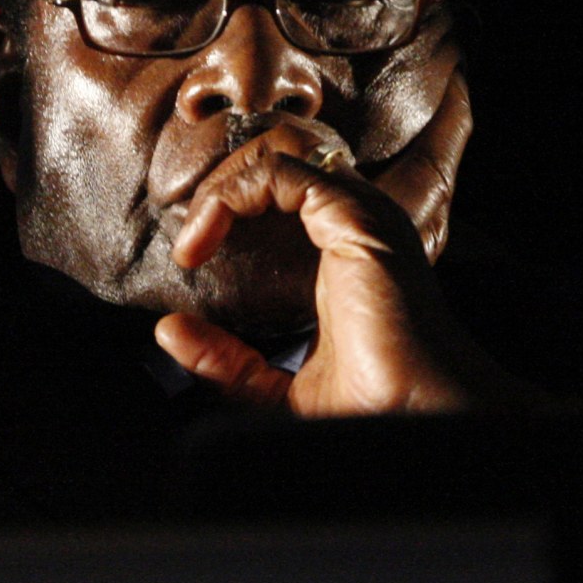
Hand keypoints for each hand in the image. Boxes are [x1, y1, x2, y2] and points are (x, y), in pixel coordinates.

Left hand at [154, 70, 521, 414]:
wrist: (414, 425)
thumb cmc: (370, 411)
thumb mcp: (274, 389)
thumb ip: (225, 360)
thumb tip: (168, 330)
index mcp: (345, 252)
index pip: (282, 193)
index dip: (226, 209)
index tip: (189, 260)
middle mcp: (356, 223)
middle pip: (276, 166)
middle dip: (219, 189)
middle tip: (187, 241)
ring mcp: (360, 214)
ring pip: (275, 156)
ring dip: (220, 187)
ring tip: (193, 237)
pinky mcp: (354, 216)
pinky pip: (279, 171)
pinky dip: (229, 194)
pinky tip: (205, 237)